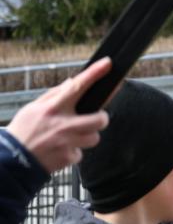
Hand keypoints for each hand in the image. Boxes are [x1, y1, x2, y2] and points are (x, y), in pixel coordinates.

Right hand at [6, 57, 111, 172]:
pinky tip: (60, 149)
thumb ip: (54, 95)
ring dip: (87, 136)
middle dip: (101, 118)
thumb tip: (73, 83)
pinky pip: (81, 152)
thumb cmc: (24, 130)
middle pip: (100, 119)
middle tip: (94, 118)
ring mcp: (67, 142)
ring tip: (69, 136)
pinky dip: (74, 151)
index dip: (94, 74)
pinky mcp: (69, 158)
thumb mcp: (34, 107)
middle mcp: (62, 124)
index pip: (77, 86)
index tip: (107, 64)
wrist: (14, 159)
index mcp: (52, 107)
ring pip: (94, 137)